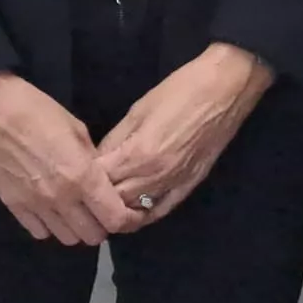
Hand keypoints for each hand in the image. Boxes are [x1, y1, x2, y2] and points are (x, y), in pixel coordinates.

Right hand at [0, 74, 137, 244]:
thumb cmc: (38, 111)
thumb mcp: (77, 129)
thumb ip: (92, 160)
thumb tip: (100, 178)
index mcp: (82, 176)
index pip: (114, 218)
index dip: (125, 218)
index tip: (127, 210)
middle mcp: (61, 198)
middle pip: (92, 236)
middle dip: (102, 225)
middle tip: (101, 210)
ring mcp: (35, 206)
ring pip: (67, 239)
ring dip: (76, 228)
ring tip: (76, 211)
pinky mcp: (13, 207)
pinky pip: (39, 232)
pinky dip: (50, 226)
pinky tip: (51, 210)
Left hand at [97, 43, 274, 225]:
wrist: (226, 89)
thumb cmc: (180, 90)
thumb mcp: (139, 109)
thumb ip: (116, 139)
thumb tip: (98, 159)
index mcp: (138, 154)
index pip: (99, 181)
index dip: (83, 178)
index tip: (75, 172)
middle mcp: (154, 177)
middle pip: (113, 202)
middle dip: (96, 197)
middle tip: (85, 189)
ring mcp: (174, 185)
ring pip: (135, 213)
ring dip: (117, 208)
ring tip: (105, 200)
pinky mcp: (190, 186)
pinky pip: (160, 211)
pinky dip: (143, 214)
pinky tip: (133, 208)